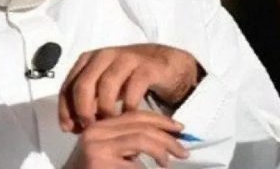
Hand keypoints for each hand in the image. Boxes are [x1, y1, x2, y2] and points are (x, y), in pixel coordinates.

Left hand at [59, 44, 199, 132]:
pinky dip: (129, 106)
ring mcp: (125, 59)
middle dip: (83, 110)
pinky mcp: (146, 67)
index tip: (70, 129)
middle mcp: (103, 56)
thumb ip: (85, 104)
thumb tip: (70, 127)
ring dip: (105, 109)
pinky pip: (134, 88)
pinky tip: (129, 116)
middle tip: (90, 128)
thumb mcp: (102, 90)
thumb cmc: (127, 79)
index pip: (68, 85)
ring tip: (110, 124)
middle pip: (83, 84)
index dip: (65, 110)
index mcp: (88, 60)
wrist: (163, 65)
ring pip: (106, 85)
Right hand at [62, 110, 189, 168]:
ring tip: (168, 163)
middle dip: (167, 137)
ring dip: (162, 151)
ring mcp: (97, 149)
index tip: (178, 128)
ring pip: (141, 140)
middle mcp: (96, 133)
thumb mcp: (105, 152)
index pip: (135, 115)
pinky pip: (135, 165)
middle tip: (183, 150)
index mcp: (98, 126)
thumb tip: (161, 138)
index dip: (160, 120)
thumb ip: (124, 141)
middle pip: (141, 126)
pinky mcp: (100, 164)